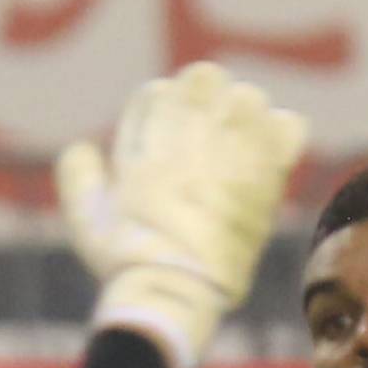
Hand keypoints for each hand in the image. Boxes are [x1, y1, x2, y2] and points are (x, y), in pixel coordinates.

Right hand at [57, 62, 307, 367]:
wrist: (176, 288)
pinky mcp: (268, 171)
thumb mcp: (86, 218)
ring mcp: (232, 145)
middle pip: (203, 79)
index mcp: (147, 134)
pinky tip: (267, 162)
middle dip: (203, 106)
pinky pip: (289, 126)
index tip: (168, 147)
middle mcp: (190, 130)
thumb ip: (79, 176)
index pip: (159, 92)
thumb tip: (81, 148)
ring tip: (238, 152)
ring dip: (243, 119)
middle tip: (207, 143)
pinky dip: (280, 137)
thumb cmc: (127, 261)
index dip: (163, 117)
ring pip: (247, 97)